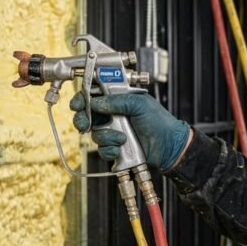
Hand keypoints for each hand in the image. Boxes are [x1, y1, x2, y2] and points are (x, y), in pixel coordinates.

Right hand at [70, 92, 191, 169]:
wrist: (169, 146)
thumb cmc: (160, 122)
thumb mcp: (139, 104)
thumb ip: (116, 101)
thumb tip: (95, 102)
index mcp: (117, 100)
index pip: (93, 96)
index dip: (82, 99)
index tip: (77, 104)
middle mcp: (112, 115)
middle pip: (86, 115)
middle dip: (83, 120)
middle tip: (86, 124)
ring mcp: (112, 131)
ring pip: (94, 134)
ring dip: (106, 136)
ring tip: (122, 137)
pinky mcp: (113, 147)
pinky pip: (102, 149)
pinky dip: (110, 149)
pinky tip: (121, 147)